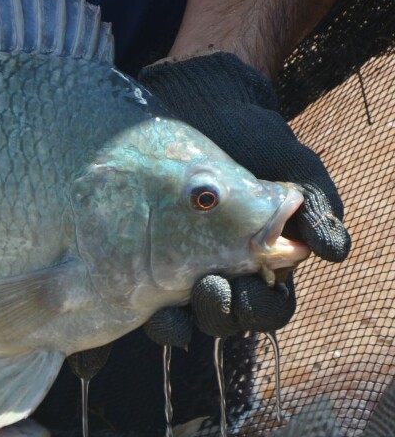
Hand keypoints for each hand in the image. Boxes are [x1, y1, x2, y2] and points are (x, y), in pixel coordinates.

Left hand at [137, 52, 349, 335]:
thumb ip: (314, 205)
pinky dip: (115, 329)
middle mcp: (218, 274)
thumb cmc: (249, 137)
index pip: (265, 307)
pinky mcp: (132, 265)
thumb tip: (332, 251)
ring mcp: (173, 273)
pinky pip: (124, 307)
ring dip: (172, 324)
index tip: (244, 289)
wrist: (198, 104)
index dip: (257, 308)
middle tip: (206, 289)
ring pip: (177, 320)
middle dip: (215, 312)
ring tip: (161, 310)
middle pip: (220, 319)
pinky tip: (105, 332)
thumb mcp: (288, 163)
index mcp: (257, 264)